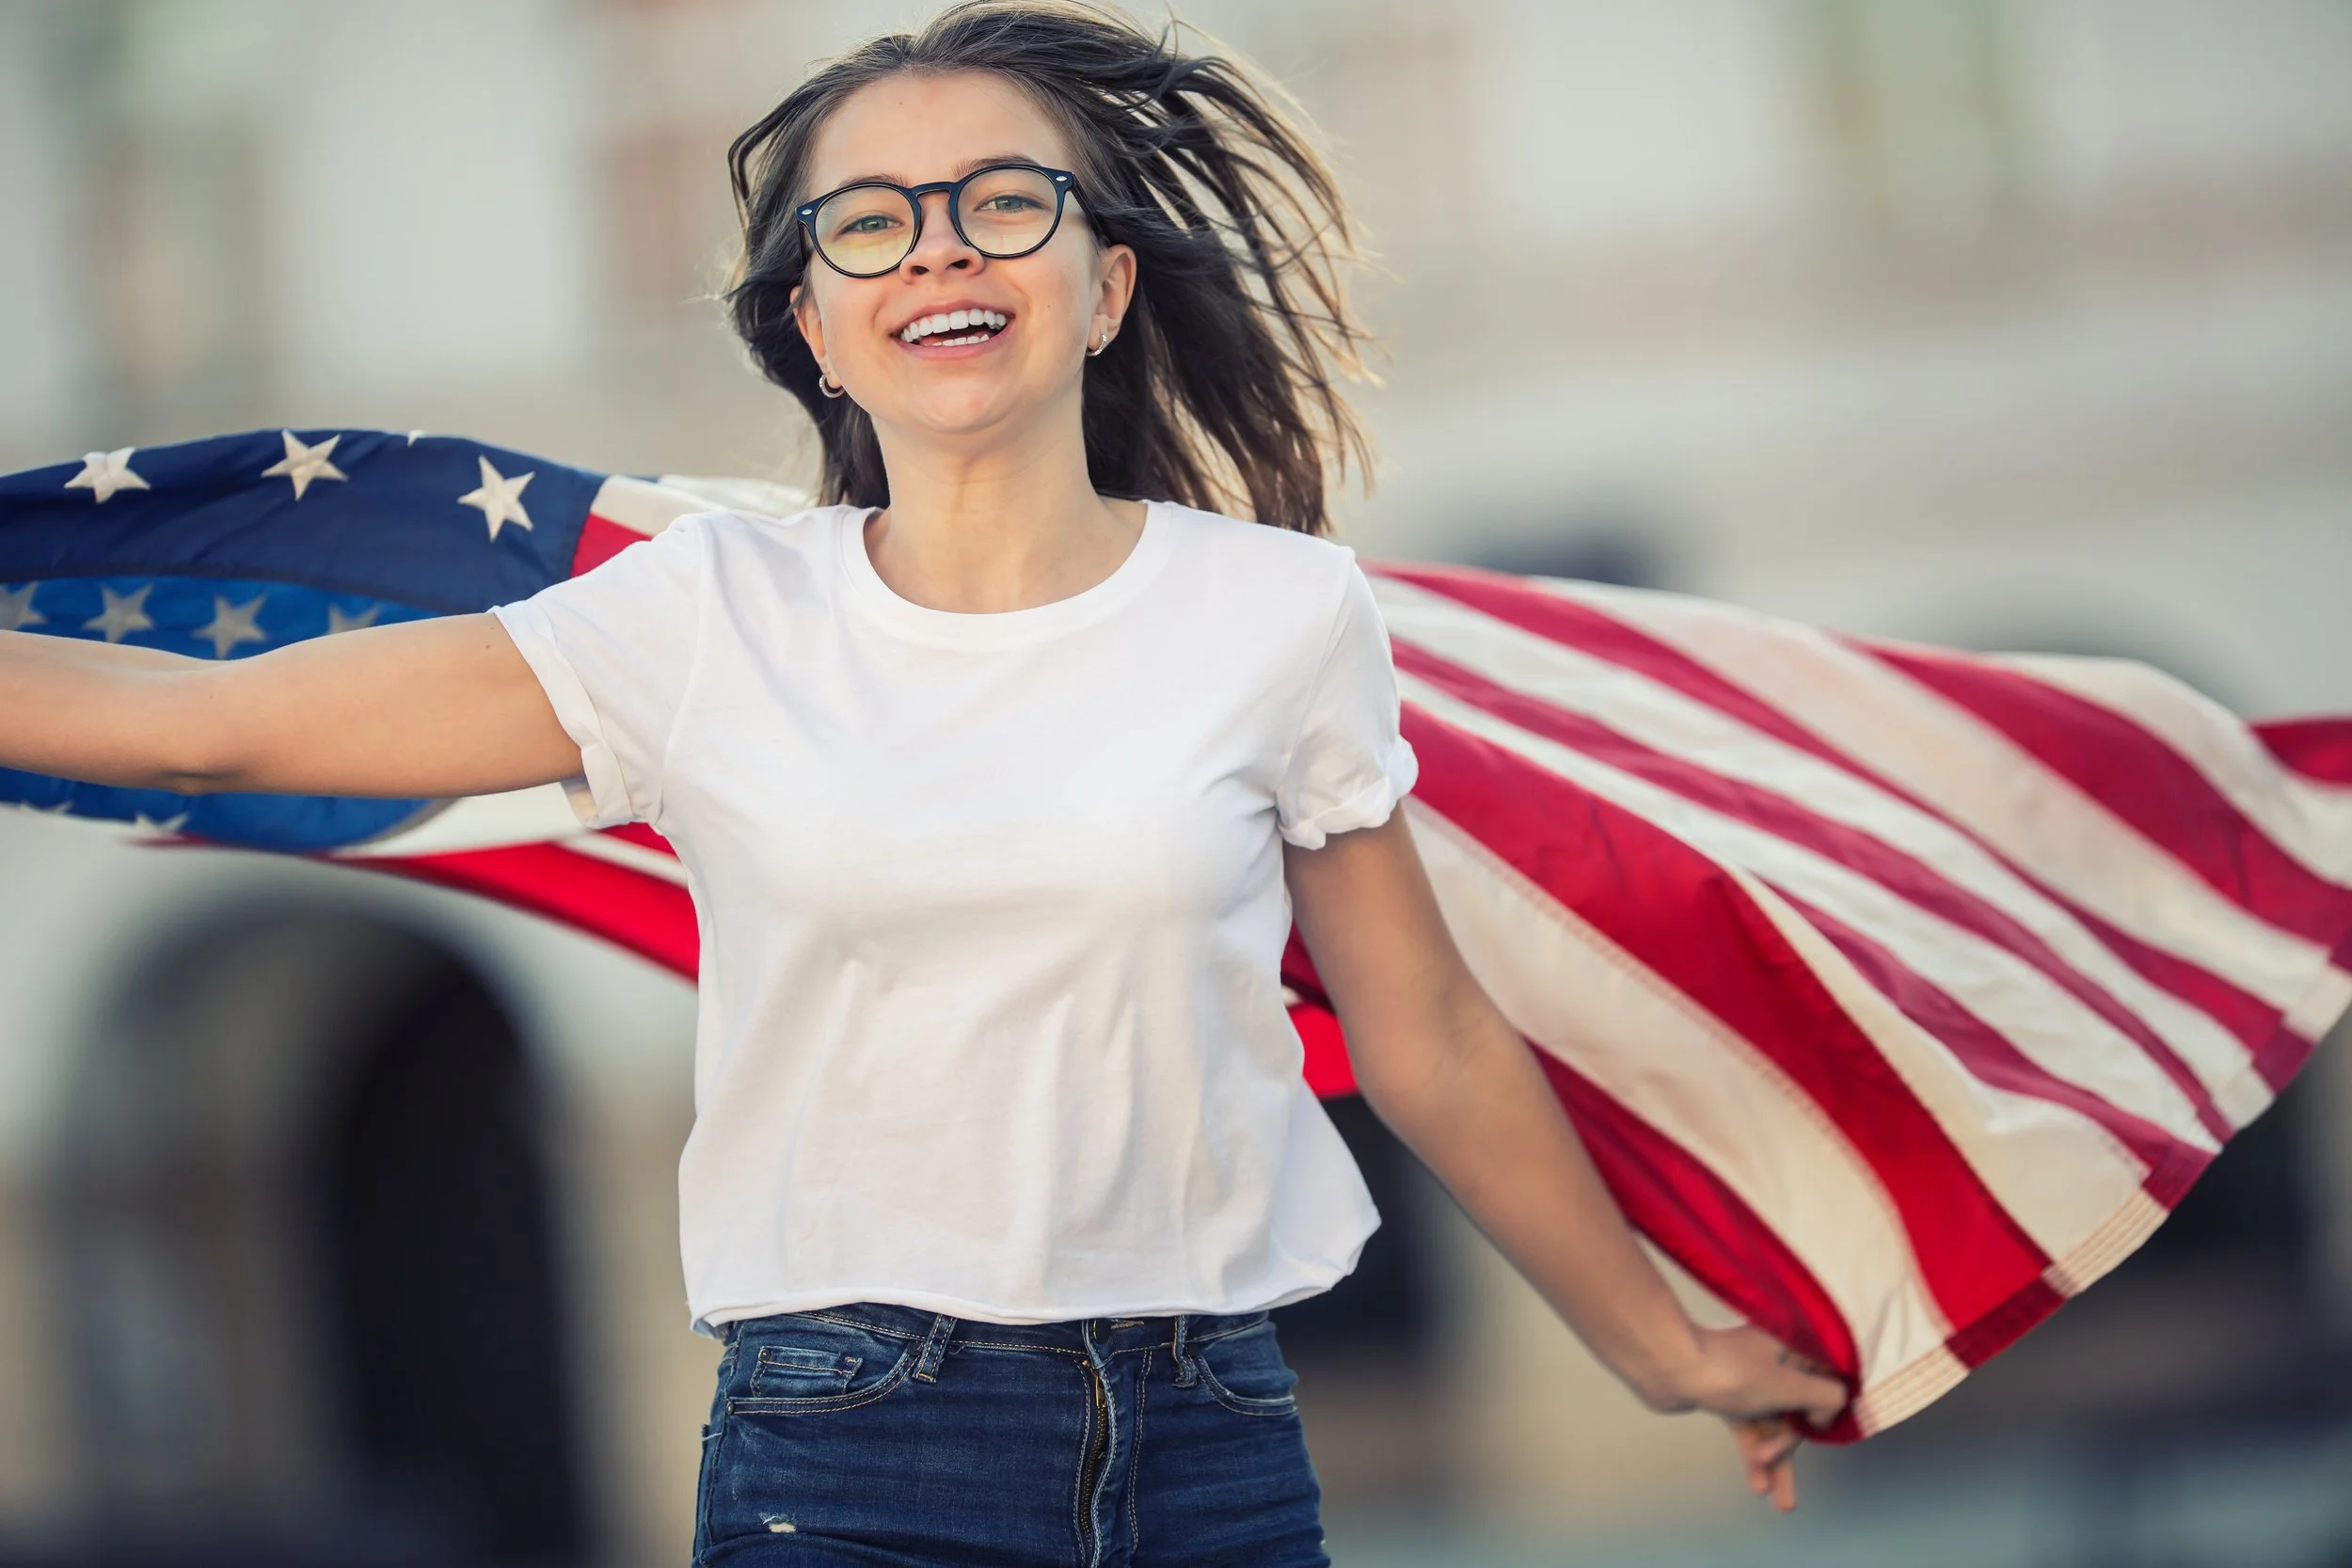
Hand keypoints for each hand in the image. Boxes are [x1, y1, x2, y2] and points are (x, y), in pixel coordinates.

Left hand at [1670, 1325, 1847, 1512]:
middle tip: (1778, 1480)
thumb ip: (1826, 1396)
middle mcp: (1775, 1357)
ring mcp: (1749, 1377)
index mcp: (1795, 1345)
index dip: (1825, 1410)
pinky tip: (1758, 1484)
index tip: (1815, 1428)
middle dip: (1790, 1450)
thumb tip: (1832, 1408)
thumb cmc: (1731, 1372)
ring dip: (1774, 1461)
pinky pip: (1750, 1427)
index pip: (1827, 1381)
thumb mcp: (1790, 1385)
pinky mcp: (1727, 1394)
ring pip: (1773, 1424)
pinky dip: (1754, 1453)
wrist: (1668, 1369)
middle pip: (1798, 1411)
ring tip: (1779, 1503)